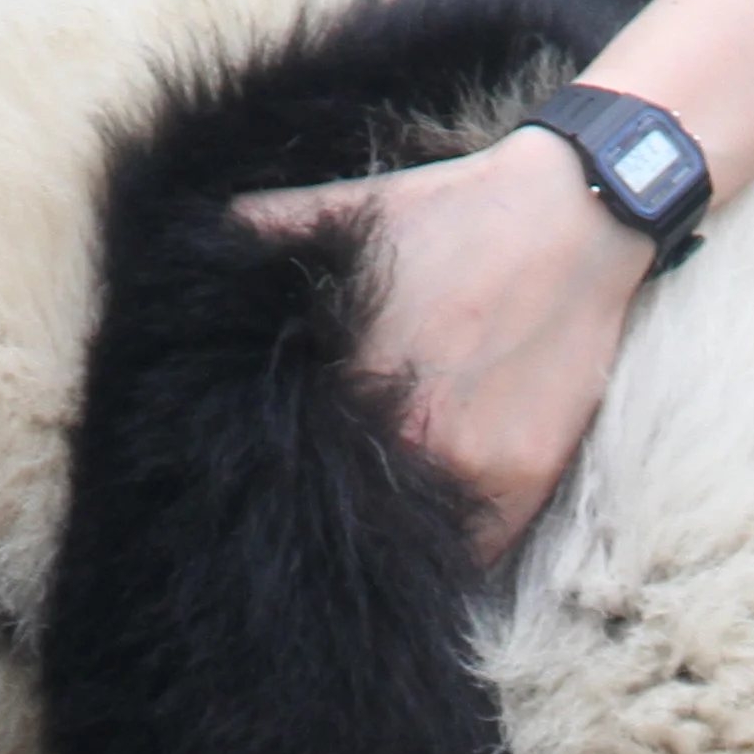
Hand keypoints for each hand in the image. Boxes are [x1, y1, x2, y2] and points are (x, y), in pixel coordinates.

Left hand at [242, 126, 652, 559]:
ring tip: (377, 538)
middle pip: (351, 515)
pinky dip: (457, 549)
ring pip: (413, 542)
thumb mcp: (339, 205)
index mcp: (351, 376)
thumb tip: (181, 254)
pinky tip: (434, 535)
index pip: (292, 468)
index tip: (268, 491)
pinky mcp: (526, 477)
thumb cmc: (451, 209)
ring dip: (395, 541)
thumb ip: (262, 234)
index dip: (277, 484)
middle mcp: (409, 432)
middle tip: (319, 526)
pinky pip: (479, 548)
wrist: (572, 212)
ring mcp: (472, 462)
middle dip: (334, 518)